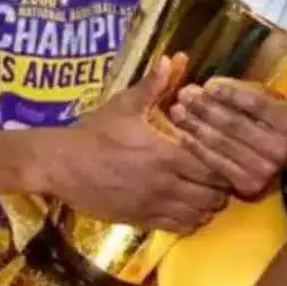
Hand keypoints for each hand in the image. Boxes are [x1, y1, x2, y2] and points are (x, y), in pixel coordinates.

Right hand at [38, 56, 228, 234]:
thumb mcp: (125, 104)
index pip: (214, 167)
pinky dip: (190, 220)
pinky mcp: (140, 221)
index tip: (226, 153)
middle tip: (221, 172)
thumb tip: (175, 57)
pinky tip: (188, 206)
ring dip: (208, 204)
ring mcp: (153, 206)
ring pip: (199, 215)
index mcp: (166, 154)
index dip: (226, 163)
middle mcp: (165, 184)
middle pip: (213, 195)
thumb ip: (154, 84)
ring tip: (206, 189)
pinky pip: (178, 228)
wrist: (60, 165)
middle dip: (222, 186)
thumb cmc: (95, 132)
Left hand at [168, 79, 286, 200]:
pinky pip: (215, 162)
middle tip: (184, 95)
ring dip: (196, 125)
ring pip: (222, 142)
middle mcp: (279, 148)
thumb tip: (209, 86)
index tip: (207, 85)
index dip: (230, 93)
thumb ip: (243, 91)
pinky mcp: (247, 185)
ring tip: (178, 111)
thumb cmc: (267, 125)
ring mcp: (264, 169)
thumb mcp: (267, 103)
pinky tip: (183, 133)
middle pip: (234, 123)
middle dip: (205, 107)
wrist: (280, 164)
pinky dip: (196, 146)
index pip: (256, 103)